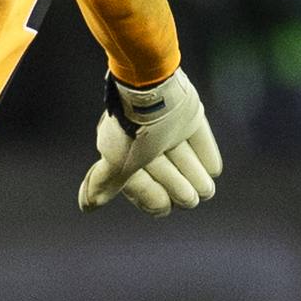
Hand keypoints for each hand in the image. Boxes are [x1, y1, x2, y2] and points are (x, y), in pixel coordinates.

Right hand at [79, 71, 221, 215]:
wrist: (151, 91)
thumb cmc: (130, 131)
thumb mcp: (117, 162)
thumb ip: (105, 182)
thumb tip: (86, 206)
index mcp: (122, 148)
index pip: (135, 179)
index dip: (149, 196)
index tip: (163, 209)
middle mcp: (143, 138)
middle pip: (161, 169)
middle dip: (177, 186)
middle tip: (192, 201)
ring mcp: (166, 126)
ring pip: (181, 155)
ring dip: (193, 173)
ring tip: (207, 190)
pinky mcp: (186, 115)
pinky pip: (198, 137)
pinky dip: (206, 152)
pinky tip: (213, 169)